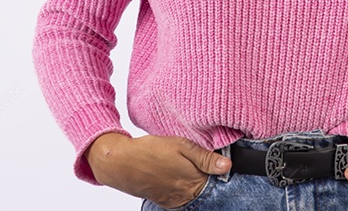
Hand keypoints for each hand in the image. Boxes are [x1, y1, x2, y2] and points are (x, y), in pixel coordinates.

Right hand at [86, 132, 231, 208]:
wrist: (120, 163)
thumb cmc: (150, 151)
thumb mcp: (181, 146)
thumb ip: (205, 157)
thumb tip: (227, 166)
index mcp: (193, 183)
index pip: (216, 180)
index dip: (216, 169)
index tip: (215, 160)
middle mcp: (185, 196)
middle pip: (205, 188)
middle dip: (205, 176)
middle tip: (192, 161)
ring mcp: (174, 201)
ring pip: (192, 192)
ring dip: (192, 181)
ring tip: (180, 166)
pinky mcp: (164, 202)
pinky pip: (180, 196)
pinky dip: (181, 186)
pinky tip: (173, 173)